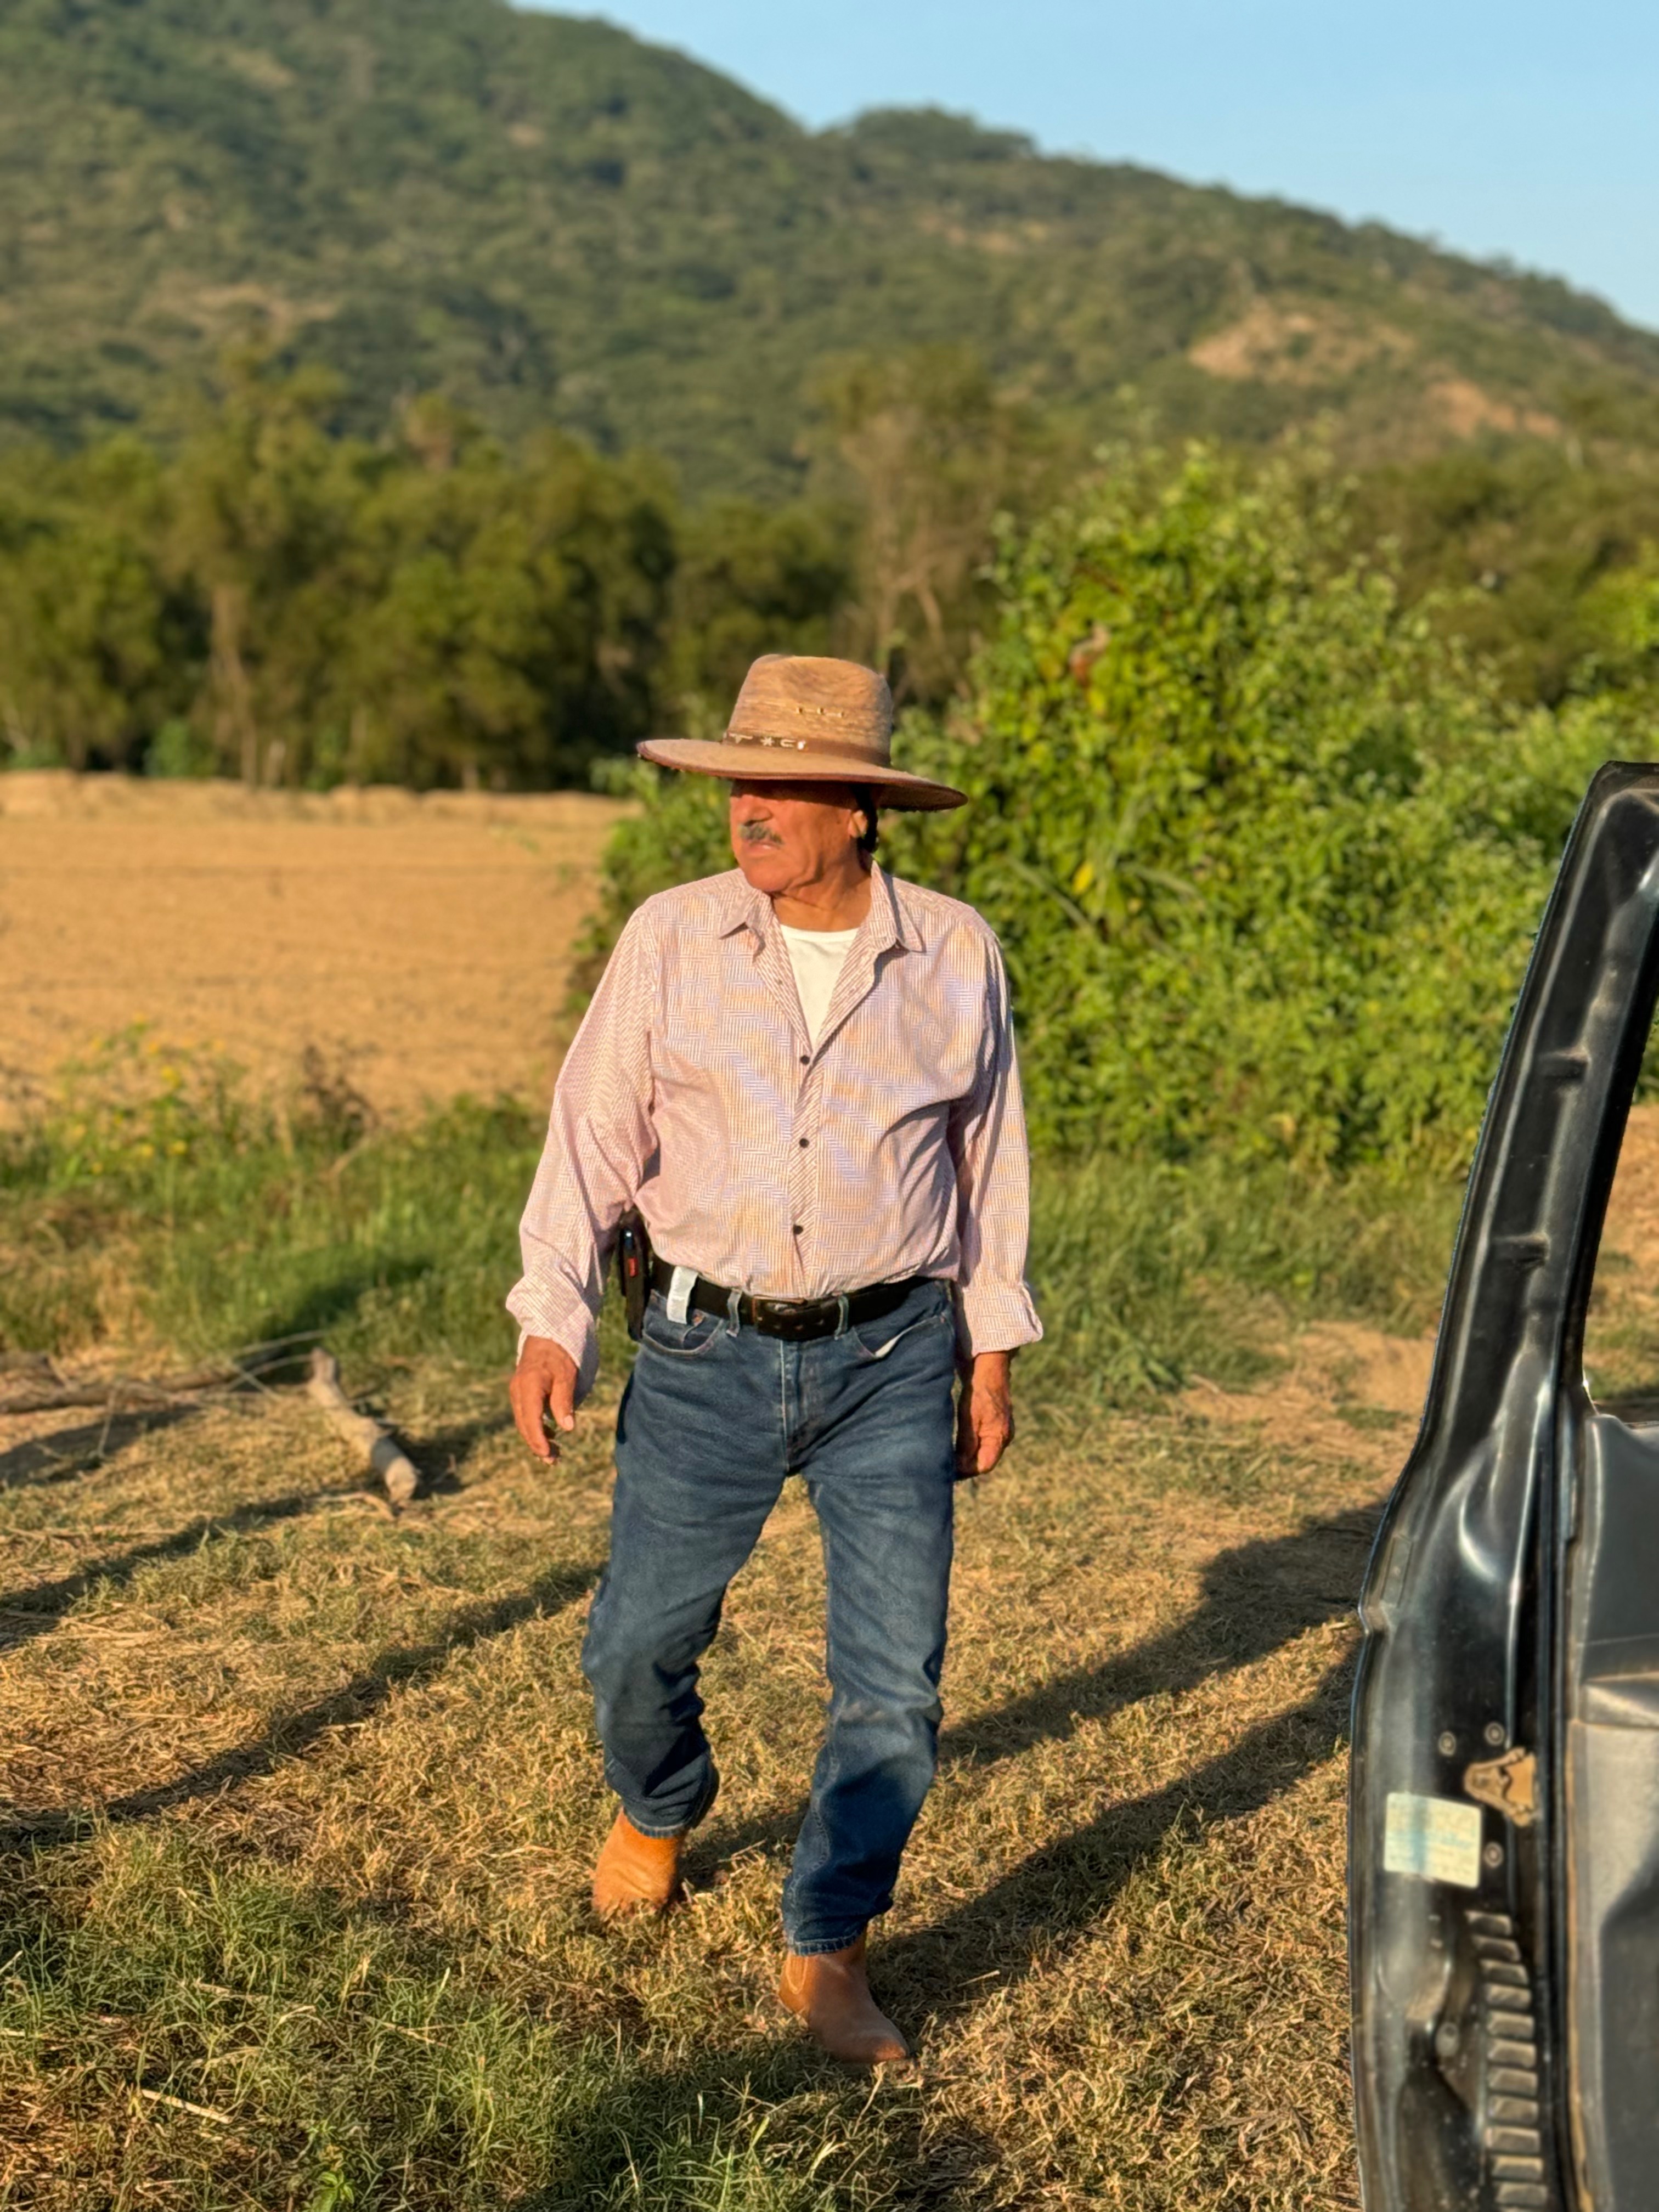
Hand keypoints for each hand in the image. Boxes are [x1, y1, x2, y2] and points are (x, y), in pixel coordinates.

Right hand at [510, 1336, 578, 1461]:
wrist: (546, 1335)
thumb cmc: (559, 1354)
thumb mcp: (567, 1376)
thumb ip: (564, 1401)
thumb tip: (567, 1428)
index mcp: (528, 1387)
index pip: (530, 1421)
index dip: (538, 1441)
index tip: (547, 1455)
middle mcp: (518, 1392)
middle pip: (524, 1426)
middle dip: (537, 1445)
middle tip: (554, 1461)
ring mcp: (517, 1392)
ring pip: (524, 1422)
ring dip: (536, 1439)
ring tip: (553, 1454)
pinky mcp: (521, 1393)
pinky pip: (525, 1415)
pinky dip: (536, 1427)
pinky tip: (551, 1434)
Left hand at [955, 1350, 1014, 1476]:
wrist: (988, 1365)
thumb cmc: (979, 1391)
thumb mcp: (969, 1419)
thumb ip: (967, 1445)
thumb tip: (961, 1469)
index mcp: (1000, 1437)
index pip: (984, 1466)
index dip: (966, 1470)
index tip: (947, 1468)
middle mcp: (1003, 1436)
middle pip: (983, 1460)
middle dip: (965, 1464)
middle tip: (943, 1462)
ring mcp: (999, 1428)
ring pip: (981, 1450)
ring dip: (965, 1454)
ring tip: (947, 1453)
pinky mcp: (992, 1421)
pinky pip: (981, 1440)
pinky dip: (968, 1444)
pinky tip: (956, 1442)